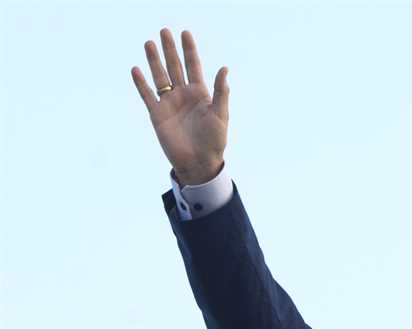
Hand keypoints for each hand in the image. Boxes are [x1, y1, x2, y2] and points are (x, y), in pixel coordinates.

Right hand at [131, 29, 228, 185]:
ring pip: (160, 77)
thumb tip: (224, 68)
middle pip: (175, 66)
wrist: (199, 163)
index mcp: (200, 94)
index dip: (189, 50)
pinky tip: (136, 69)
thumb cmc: (214, 141)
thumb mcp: (221, 115)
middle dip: (170, 49)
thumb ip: (220, 91)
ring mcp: (169, 103)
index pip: (193, 66)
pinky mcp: (157, 114)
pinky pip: (147, 95)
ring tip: (149, 43)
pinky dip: (141, 83)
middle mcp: (183, 95)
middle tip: (164, 31)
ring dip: (154, 60)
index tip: (185, 33)